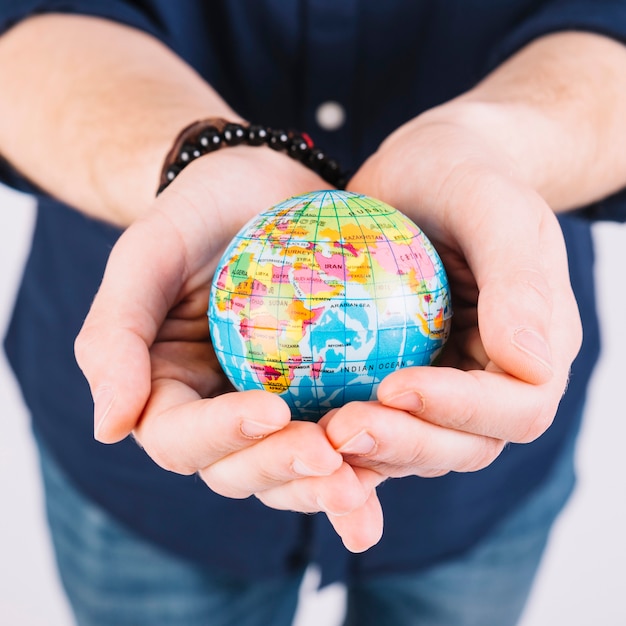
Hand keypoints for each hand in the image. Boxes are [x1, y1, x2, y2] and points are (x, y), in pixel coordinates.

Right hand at [75, 147, 382, 551]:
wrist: (258, 187)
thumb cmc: (197, 212)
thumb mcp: (146, 254)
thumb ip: (114, 336)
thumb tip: (111, 429)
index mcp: (167, 393)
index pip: (180, 437)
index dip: (221, 436)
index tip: (271, 410)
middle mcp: (217, 414)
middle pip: (239, 471)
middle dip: (281, 472)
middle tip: (330, 458)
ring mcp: (272, 410)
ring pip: (291, 470)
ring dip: (325, 486)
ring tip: (364, 481)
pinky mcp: (319, 396)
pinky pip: (341, 437)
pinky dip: (365, 461)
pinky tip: (394, 467)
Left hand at [323, 105, 582, 479]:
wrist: (423, 168)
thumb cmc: (461, 172)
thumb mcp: (494, 205)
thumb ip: (519, 279)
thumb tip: (533, 365)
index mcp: (535, 346)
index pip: (516, 407)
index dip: (460, 410)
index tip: (395, 386)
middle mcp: (494, 377)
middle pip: (464, 444)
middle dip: (406, 444)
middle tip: (339, 428)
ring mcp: (445, 382)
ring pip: (418, 446)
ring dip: (369, 451)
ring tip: (314, 433)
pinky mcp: (398, 376)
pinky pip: (376, 420)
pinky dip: (343, 441)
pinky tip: (299, 431)